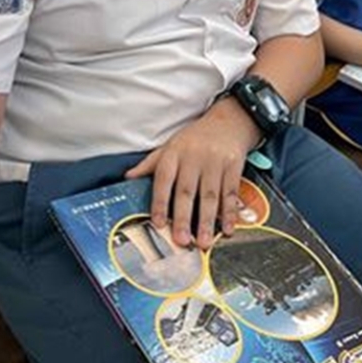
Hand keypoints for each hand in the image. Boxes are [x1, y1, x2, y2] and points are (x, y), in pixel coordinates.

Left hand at [124, 101, 258, 249]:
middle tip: (182, 240)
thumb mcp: (170, 146)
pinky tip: (228, 228)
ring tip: (205, 242)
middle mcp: (193, 157)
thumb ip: (150, 164)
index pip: (163, 180)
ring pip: (210, 195)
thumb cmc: (195, 138)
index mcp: (173, 154)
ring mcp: (214, 161)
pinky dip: (229, 212)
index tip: (158, 223)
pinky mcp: (233, 165)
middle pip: (187, 191)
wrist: (228, 121)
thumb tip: (128, 178)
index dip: (160, 203)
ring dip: (208, 221)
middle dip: (184, 218)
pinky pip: (230, 192)